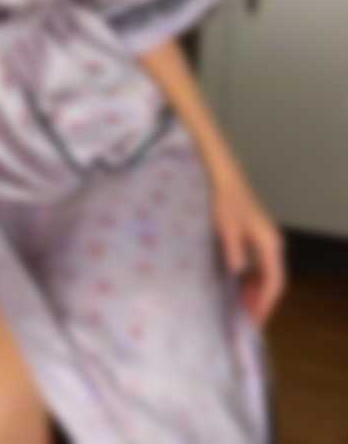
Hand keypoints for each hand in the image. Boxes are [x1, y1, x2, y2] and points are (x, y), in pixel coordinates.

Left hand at [210, 165, 287, 328]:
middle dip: (261, 300)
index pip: (274, 282)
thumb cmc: (224, 202)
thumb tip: (238, 274)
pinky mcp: (256, 234)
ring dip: (255, 289)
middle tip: (245, 318)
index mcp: (269, 243)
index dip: (264, 303)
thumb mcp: (226, 228)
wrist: (224, 177)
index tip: (253, 321)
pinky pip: (258, 263)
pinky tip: (236, 284)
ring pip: (265, 272)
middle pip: (273, 279)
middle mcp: (272, 242)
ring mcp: (265, 238)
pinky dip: (250, 277)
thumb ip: (234, 251)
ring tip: (239, 306)